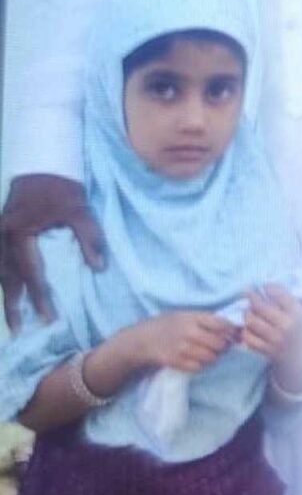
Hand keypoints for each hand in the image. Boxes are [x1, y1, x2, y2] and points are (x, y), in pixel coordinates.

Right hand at [1, 175, 105, 328]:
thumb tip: (99, 267)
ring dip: (5, 294)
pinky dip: (1, 277)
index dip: (40, 298)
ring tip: (11, 319)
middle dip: (13, 305)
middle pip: (6, 278)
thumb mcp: (80, 211)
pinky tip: (6, 290)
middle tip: (19, 331)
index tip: (48, 319)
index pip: (31, 274)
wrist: (43, 162)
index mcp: (20, 233)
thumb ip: (90, 239)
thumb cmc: (63, 187)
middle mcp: (2, 235)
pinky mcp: (0, 229)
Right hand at [132, 311, 232, 372]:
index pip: (221, 324)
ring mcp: (181, 348)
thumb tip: (233, 328)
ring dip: (213, 357)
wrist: (143, 339)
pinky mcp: (175, 362)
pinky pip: (198, 367)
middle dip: (223, 346)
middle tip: (222, 346)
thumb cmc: (169, 325)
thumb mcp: (186, 315)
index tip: (233, 334)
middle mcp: (188, 332)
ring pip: (211, 357)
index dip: (231, 330)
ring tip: (208, 352)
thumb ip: (206, 320)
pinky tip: (196, 359)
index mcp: (192, 317)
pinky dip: (201, 365)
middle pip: (219, 343)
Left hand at [241, 284, 301, 365]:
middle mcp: (286, 326)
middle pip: (261, 307)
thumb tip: (294, 293)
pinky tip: (248, 328)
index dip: (271, 288)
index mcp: (299, 315)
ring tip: (248, 311)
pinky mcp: (267, 350)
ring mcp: (275, 339)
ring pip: (252, 321)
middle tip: (248, 291)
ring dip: (247, 314)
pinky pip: (249, 339)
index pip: (282, 296)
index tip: (266, 286)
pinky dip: (245, 332)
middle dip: (252, 296)